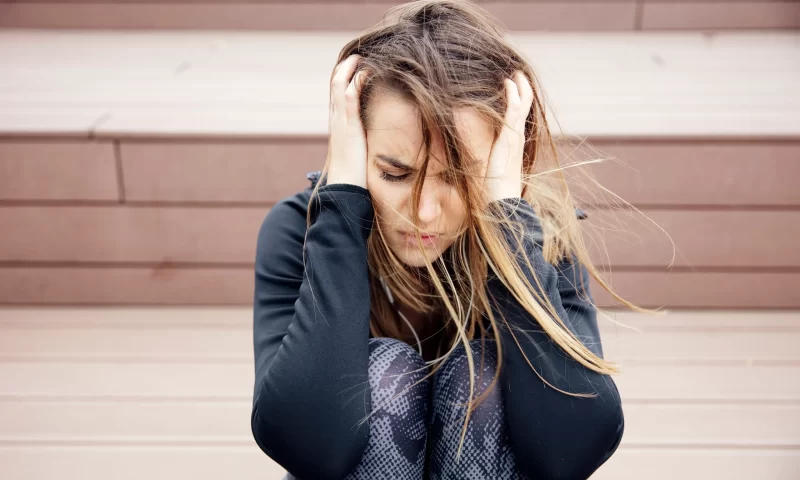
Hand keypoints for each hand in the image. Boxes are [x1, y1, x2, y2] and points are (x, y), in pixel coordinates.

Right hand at [325, 55, 368, 188]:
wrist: (344, 187)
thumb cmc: (353, 174)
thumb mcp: (357, 151)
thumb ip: (361, 140)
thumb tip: (370, 137)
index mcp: (337, 124)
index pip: (336, 94)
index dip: (343, 77)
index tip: (356, 67)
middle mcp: (334, 119)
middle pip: (333, 84)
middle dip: (344, 67)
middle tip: (357, 55)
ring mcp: (339, 121)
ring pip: (338, 85)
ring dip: (349, 68)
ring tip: (361, 57)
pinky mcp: (347, 126)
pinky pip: (349, 97)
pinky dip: (356, 82)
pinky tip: (366, 73)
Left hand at [485, 71, 533, 201]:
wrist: (501, 198)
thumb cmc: (493, 186)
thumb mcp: (489, 164)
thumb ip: (485, 153)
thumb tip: (476, 149)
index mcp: (515, 141)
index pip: (521, 114)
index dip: (519, 98)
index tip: (513, 85)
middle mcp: (518, 136)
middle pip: (526, 105)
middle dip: (523, 87)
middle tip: (517, 73)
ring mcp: (516, 135)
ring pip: (522, 103)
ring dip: (519, 86)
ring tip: (513, 73)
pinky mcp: (510, 136)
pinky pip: (514, 110)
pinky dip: (512, 94)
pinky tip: (507, 83)